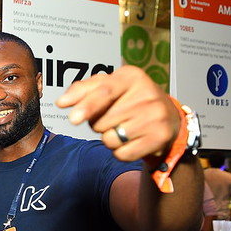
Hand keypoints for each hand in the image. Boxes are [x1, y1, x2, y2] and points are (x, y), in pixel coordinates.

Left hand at [56, 66, 180, 161]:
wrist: (168, 116)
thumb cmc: (130, 99)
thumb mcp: (110, 86)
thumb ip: (83, 90)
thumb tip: (62, 102)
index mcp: (131, 76)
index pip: (104, 91)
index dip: (87, 105)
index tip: (72, 118)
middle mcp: (147, 93)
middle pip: (101, 120)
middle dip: (97, 124)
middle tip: (112, 117)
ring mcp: (156, 116)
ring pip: (110, 138)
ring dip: (109, 137)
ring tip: (123, 127)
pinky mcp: (160, 137)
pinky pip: (123, 153)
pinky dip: (120, 151)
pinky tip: (131, 140)